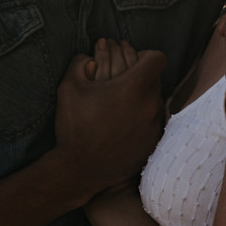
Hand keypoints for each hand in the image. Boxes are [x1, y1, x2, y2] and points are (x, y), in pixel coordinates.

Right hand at [54, 43, 165, 199]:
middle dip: (141, 77)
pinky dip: (142, 118)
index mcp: (133, 86)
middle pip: (157, 79)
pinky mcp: (153, 142)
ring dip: (142, 98)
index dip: (145, 56)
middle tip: (122, 82)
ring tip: (121, 104)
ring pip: (156, 100)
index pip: (157, 58)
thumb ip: (79, 62)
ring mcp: (154, 125)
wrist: (81, 169)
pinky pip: (154, 121)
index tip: (133, 62)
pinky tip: (124, 123)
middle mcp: (150, 104)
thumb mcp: (68, 87)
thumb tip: (90, 56)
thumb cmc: (74, 126)